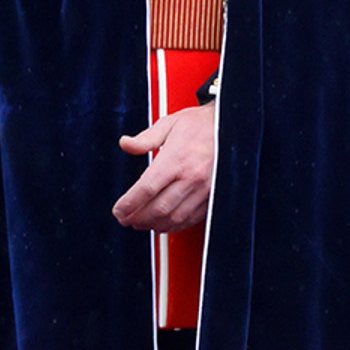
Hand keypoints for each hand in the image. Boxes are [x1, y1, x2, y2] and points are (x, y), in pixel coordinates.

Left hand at [113, 101, 216, 232]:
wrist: (231, 128)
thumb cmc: (200, 125)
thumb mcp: (169, 123)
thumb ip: (145, 138)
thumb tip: (125, 143)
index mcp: (177, 159)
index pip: (146, 188)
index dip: (129, 203)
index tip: (118, 210)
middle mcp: (192, 177)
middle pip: (159, 208)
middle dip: (138, 217)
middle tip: (125, 219)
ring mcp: (204, 190)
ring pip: (175, 217)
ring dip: (154, 224)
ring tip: (141, 224)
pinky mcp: (213, 197)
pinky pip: (192, 218)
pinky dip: (175, 225)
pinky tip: (164, 224)